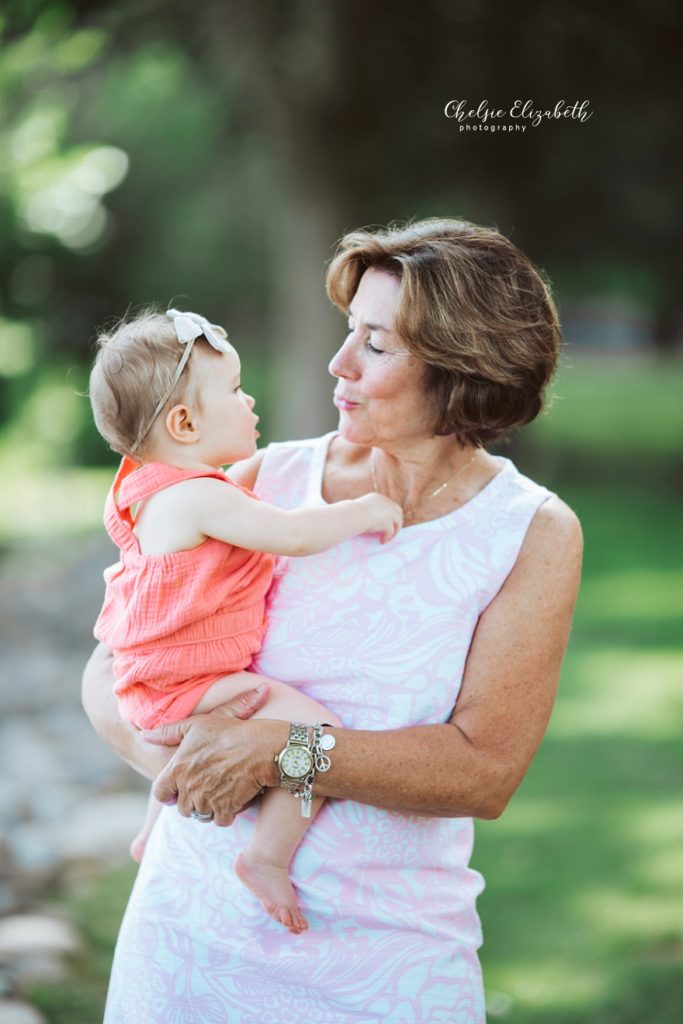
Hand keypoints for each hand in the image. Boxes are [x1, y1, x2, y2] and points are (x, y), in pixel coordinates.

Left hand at [143, 683, 284, 825]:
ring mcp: (207, 799)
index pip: (160, 793)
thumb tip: (144, 735)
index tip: (178, 789)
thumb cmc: (228, 732)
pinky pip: (220, 820)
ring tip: (219, 792)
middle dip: (191, 800)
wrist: (260, 746)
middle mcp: (189, 787)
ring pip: (200, 815)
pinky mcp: (225, 808)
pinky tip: (232, 799)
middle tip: (206, 788)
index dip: (168, 793)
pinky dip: (226, 813)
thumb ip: (167, 732)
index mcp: (177, 769)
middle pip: (182, 807)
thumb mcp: (196, 725)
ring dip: (208, 808)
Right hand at [357, 492, 402, 542]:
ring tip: (389, 538)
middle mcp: (386, 503)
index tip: (388, 521)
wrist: (353, 515)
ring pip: (398, 522)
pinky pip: (390, 532)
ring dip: (394, 531)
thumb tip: (368, 520)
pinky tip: (381, 541)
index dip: (391, 513)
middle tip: (393, 530)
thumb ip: (368, 511)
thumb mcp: (361, 508)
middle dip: (396, 521)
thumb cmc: (351, 513)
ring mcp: (389, 512)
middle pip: (398, 511)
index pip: (390, 504)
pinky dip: (387, 537)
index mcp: (378, 498)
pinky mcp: (388, 522)